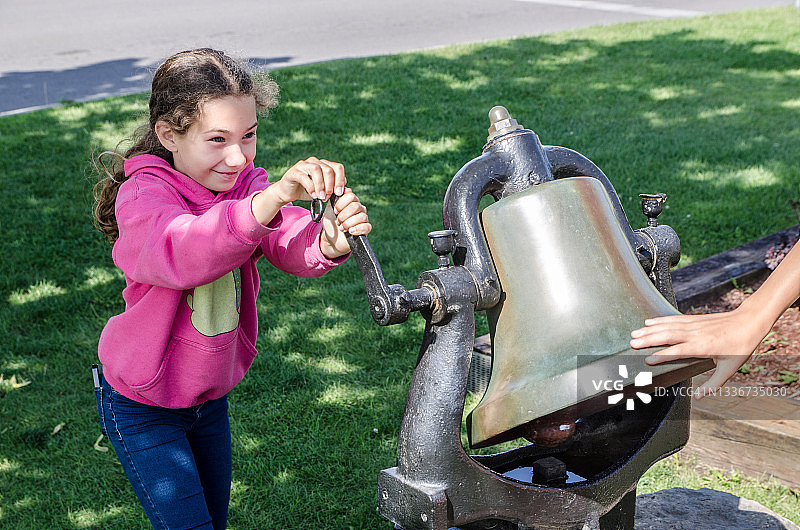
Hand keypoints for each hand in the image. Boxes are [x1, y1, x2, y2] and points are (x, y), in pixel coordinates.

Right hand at [251, 157, 345, 225]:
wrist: (289, 192)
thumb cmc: (308, 191)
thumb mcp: (323, 191)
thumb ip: (334, 189)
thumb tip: (347, 190)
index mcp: (324, 165)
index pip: (337, 167)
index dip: (340, 179)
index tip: (339, 193)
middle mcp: (315, 162)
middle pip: (328, 169)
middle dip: (330, 185)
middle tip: (328, 197)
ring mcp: (303, 165)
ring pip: (316, 170)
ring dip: (321, 185)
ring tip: (321, 197)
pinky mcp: (294, 171)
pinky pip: (304, 176)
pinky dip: (310, 187)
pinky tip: (313, 195)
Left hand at [319, 187, 371, 257]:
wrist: (331, 238)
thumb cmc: (330, 223)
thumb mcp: (328, 209)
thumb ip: (333, 198)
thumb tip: (342, 188)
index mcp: (350, 201)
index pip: (351, 196)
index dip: (342, 203)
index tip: (335, 211)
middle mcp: (359, 208)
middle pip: (356, 206)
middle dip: (344, 215)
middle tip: (337, 221)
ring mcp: (363, 218)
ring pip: (362, 216)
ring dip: (348, 223)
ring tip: (341, 228)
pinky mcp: (365, 229)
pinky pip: (367, 226)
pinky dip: (357, 229)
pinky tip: (350, 231)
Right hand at [630, 306, 767, 398]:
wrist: (749, 321)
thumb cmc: (741, 345)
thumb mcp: (729, 369)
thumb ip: (712, 384)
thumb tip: (698, 396)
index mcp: (702, 346)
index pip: (677, 352)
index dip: (662, 356)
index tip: (648, 360)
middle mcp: (694, 334)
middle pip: (667, 336)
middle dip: (648, 339)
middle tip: (632, 343)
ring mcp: (693, 325)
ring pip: (667, 326)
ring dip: (649, 330)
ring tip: (634, 333)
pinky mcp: (693, 319)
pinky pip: (673, 319)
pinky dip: (659, 320)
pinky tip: (649, 322)